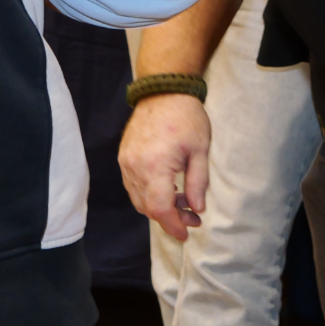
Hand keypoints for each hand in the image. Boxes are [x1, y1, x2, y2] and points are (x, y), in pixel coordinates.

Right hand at [118, 93, 211, 241]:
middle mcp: (135, 168)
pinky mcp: (124, 157)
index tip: (186, 233)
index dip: (172, 225)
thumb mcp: (200, 150)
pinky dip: (149, 194)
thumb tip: (196, 209)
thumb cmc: (187, 118)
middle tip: (192, 217)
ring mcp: (126, 163)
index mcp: (155, 166)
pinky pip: (133, 186)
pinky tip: (168, 188)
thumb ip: (198, 182)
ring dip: (159, 206)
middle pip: (147, 207)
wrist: (163, 92)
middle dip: (170, 217)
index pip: (159, 208)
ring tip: (183, 201)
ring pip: (138, 198)